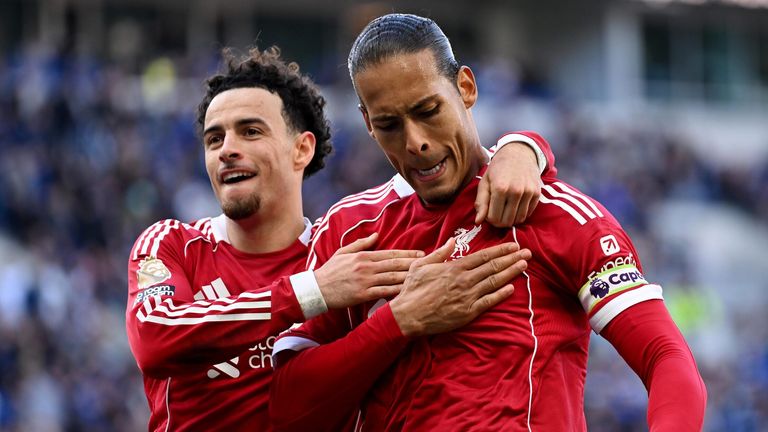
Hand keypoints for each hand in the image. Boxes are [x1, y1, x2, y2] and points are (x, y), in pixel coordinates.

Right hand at [314, 233, 423, 308]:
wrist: (316, 289)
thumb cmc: (329, 271)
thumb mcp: (343, 252)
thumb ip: (361, 244)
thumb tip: (376, 235)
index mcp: (363, 256)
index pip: (390, 253)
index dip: (407, 253)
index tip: (421, 253)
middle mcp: (367, 267)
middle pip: (395, 264)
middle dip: (413, 263)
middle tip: (430, 262)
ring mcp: (365, 281)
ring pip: (393, 278)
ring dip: (410, 276)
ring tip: (424, 276)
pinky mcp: (363, 294)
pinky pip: (384, 293)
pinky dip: (397, 292)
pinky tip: (409, 292)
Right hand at [390, 239, 530, 336]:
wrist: (408, 315)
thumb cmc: (412, 290)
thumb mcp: (422, 265)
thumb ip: (440, 253)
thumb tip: (452, 241)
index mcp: (455, 267)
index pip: (483, 256)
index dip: (500, 250)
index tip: (513, 245)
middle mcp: (465, 280)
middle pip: (493, 267)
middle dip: (512, 259)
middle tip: (527, 253)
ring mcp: (468, 296)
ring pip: (494, 282)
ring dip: (511, 273)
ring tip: (524, 266)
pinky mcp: (468, 312)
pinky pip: (489, 301)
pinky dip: (501, 294)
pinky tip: (512, 288)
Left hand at [475, 143, 541, 226]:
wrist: (519, 154)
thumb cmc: (498, 169)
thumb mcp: (484, 182)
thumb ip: (481, 202)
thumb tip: (478, 221)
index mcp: (500, 188)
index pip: (493, 218)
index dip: (489, 219)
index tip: (488, 212)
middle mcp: (515, 191)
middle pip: (506, 221)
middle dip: (499, 221)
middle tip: (496, 213)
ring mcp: (528, 193)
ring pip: (518, 220)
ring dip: (510, 219)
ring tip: (505, 210)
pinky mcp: (537, 194)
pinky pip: (528, 214)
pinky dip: (520, 214)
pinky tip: (514, 206)